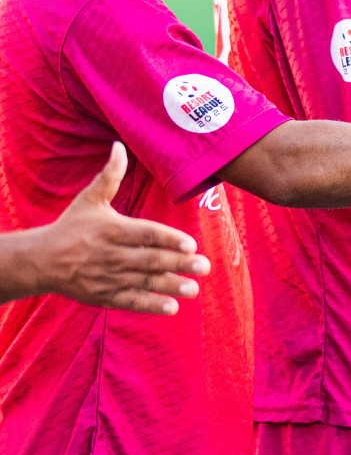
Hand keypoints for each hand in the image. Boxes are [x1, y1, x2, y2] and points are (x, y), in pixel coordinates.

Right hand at [23, 143, 209, 313]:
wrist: (41, 260)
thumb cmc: (72, 226)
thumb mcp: (89, 199)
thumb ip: (109, 175)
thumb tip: (119, 146)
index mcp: (111, 230)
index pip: (145, 234)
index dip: (168, 239)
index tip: (191, 243)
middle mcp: (111, 254)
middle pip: (150, 260)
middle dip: (178, 263)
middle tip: (205, 266)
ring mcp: (108, 277)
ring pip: (144, 282)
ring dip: (170, 286)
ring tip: (194, 289)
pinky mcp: (104, 296)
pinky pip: (130, 301)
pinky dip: (150, 305)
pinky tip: (172, 308)